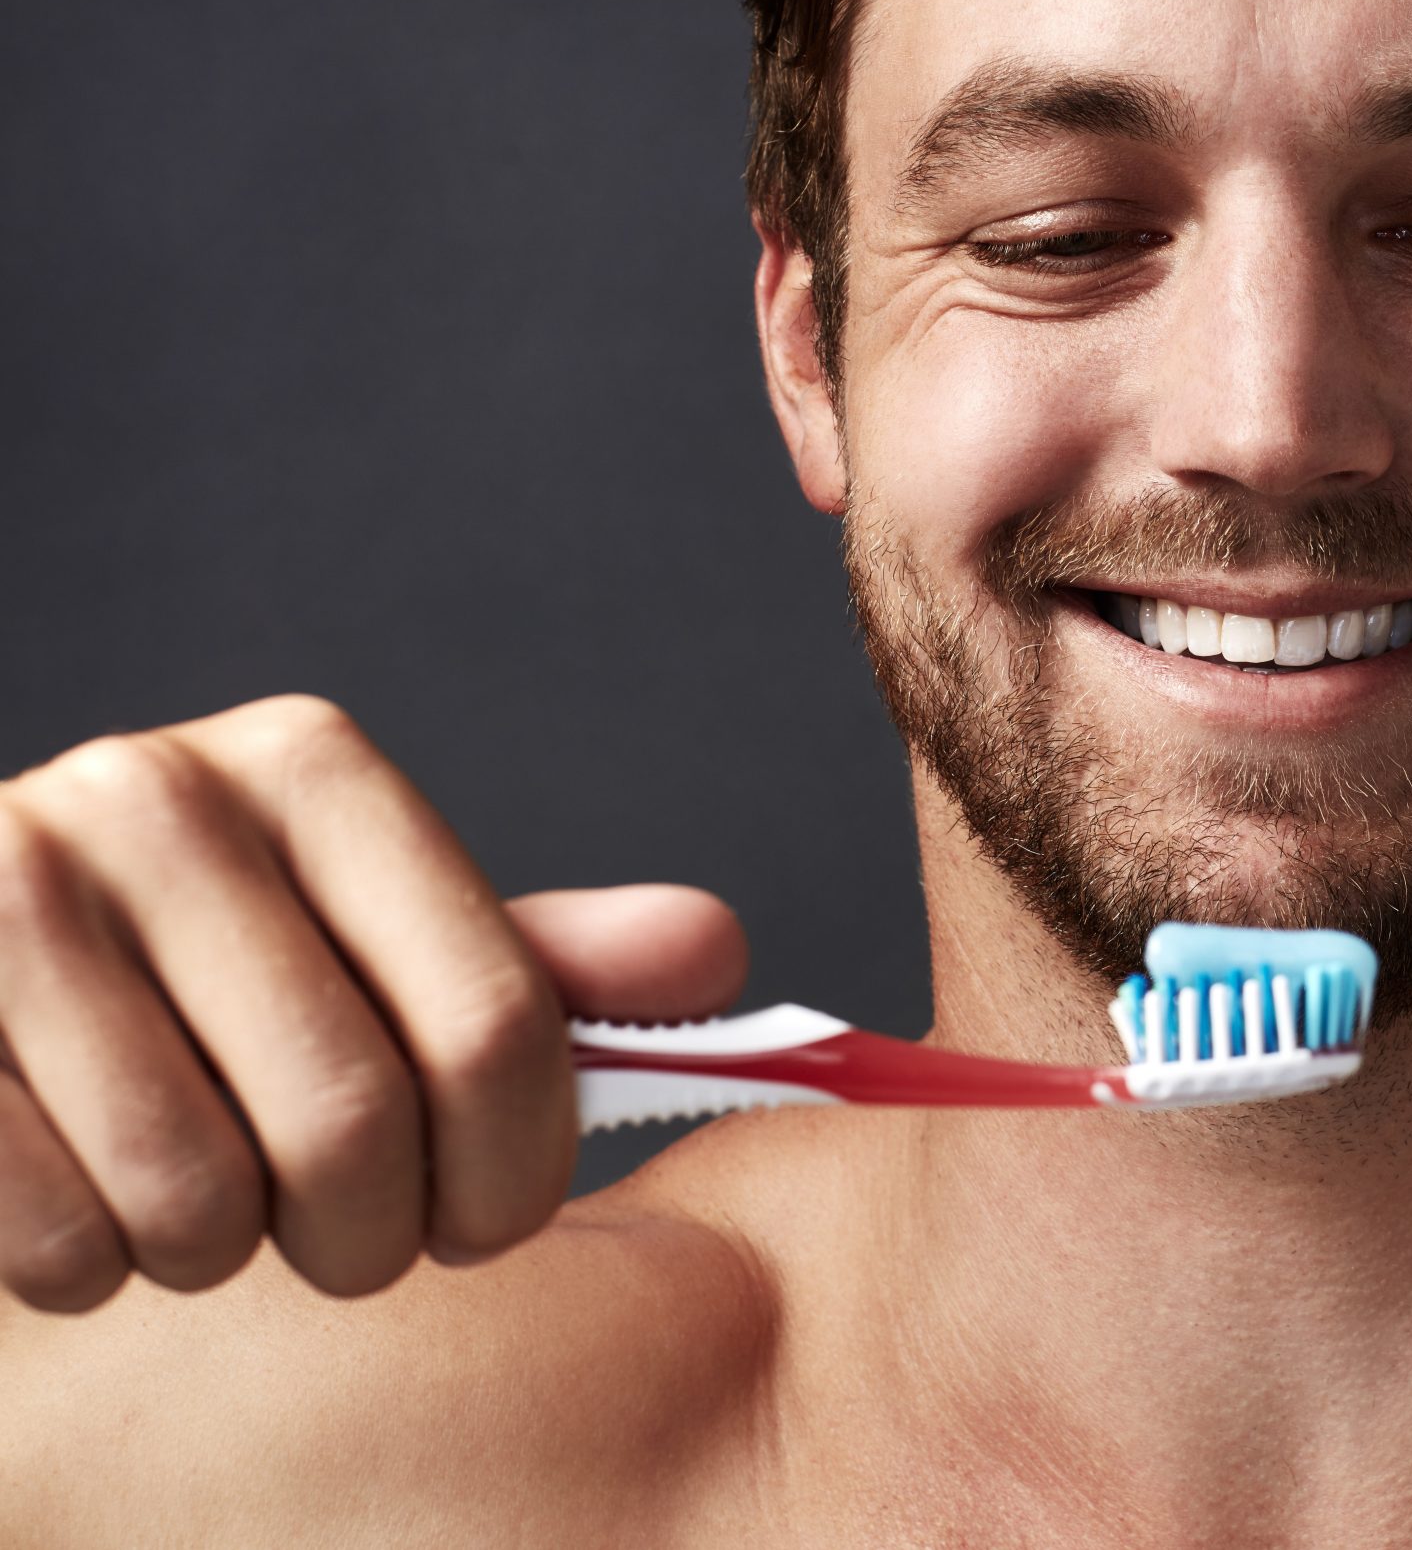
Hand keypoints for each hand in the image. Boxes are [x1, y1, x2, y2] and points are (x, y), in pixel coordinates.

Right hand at [0, 695, 746, 1311]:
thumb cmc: (203, 997)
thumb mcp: (376, 951)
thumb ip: (536, 967)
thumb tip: (711, 953)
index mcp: (315, 769)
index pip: (501, 1029)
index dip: (517, 1173)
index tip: (486, 1213)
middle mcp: (161, 795)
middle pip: (357, 1127)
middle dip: (367, 1236)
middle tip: (337, 1232)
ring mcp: (12, 888)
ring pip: (200, 1203)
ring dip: (218, 1257)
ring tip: (199, 1202)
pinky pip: (57, 1238)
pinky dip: (86, 1271)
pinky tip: (82, 1196)